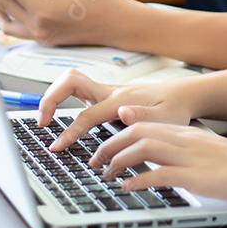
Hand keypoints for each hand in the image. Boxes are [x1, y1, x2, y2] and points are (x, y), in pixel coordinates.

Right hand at [38, 69, 197, 150]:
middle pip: (70, 82)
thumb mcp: (165, 118)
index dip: (70, 131)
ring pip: (72, 82)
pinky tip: (63, 117)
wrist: (184, 94)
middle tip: (42, 121)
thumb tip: (123, 112)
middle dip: (50, 98)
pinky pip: (79, 92)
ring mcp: (107, 91)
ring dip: (54, 96)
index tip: (57, 146)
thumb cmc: (175, 108)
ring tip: (45, 118)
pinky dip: (64, 99)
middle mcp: (110, 91)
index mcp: (120, 100)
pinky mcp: (108, 95)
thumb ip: (143, 115)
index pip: (86, 114)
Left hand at [91, 121, 226, 206]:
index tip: (103, 146)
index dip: (117, 134)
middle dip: (110, 144)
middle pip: (137, 132)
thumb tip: (159, 158)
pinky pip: (160, 174)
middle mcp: (185, 139)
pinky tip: (128, 187)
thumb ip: (183, 149)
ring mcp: (190, 156)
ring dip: (118, 160)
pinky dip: (138, 180)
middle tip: (95, 160)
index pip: (142, 124)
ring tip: (105, 173)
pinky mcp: (196, 176)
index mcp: (186, 133)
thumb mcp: (208, 151)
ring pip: (143, 148)